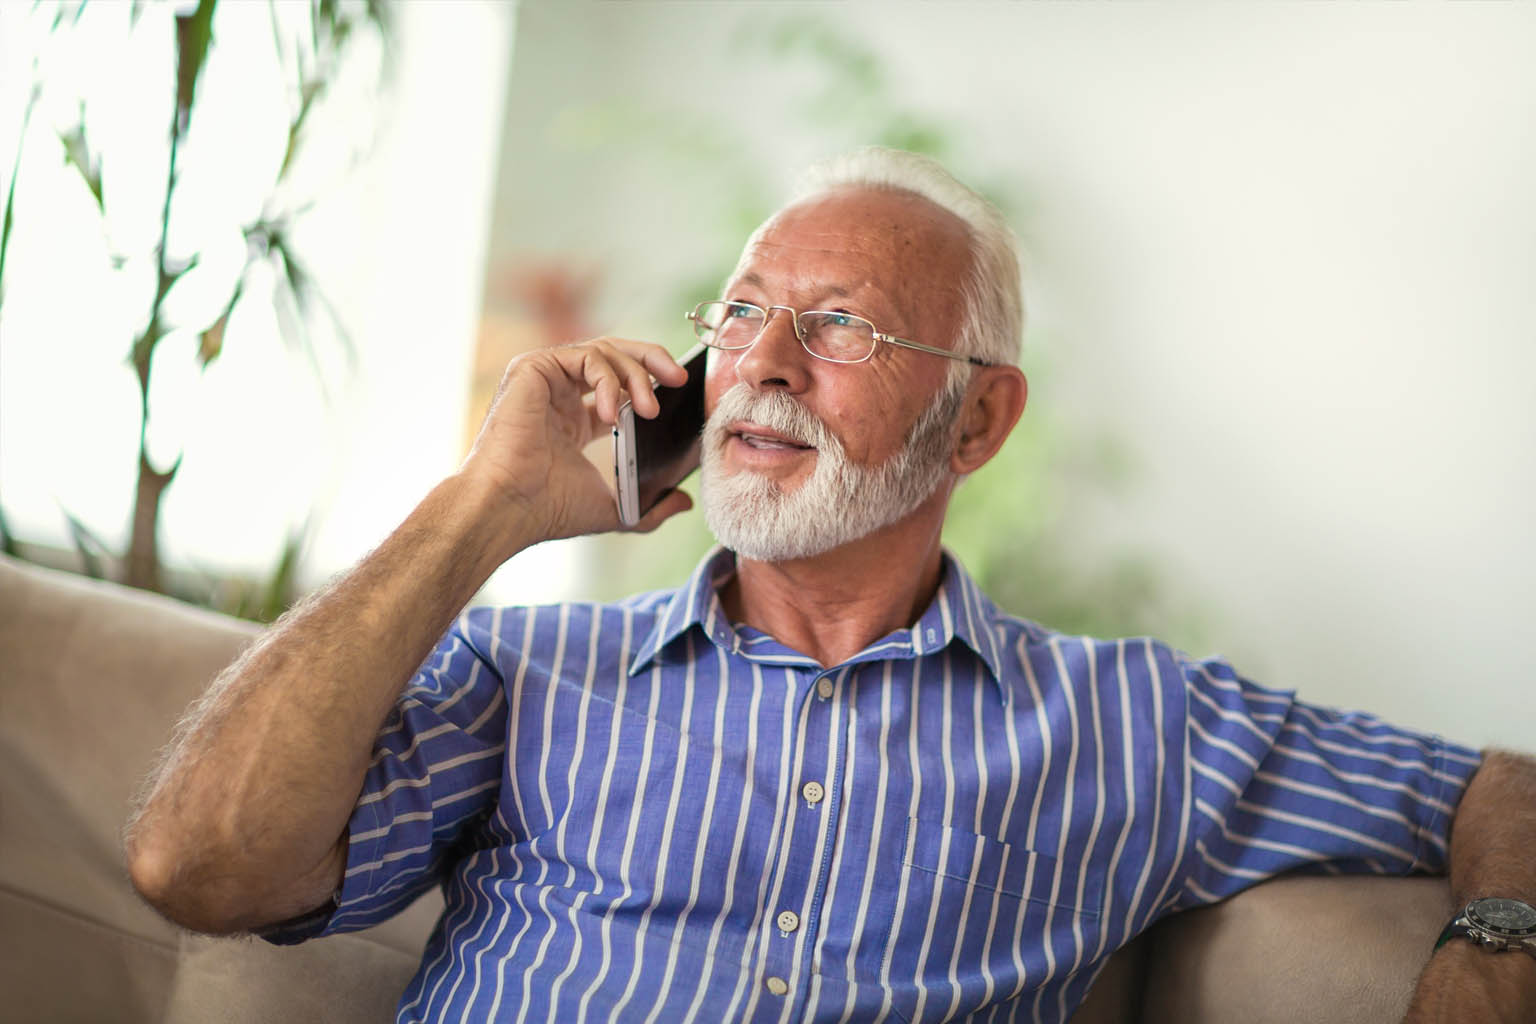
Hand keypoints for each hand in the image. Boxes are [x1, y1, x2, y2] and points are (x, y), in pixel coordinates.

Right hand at [460, 338, 693, 547]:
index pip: (615, 384)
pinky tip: (615, 412)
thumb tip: (684, 502)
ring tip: (650, 410)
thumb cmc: (549, 510)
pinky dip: (607, 379)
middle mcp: (557, 394)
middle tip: (679, 378)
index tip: (679, 391)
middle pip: (613, 356)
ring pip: (603, 351)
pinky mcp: (532, 368)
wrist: (510, 508)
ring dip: (636, 375)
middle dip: (651, 361)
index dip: (648, 383)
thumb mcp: (616, 509)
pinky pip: (584, 356)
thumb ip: (651, 506)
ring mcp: (544, 379)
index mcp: (572, 420)